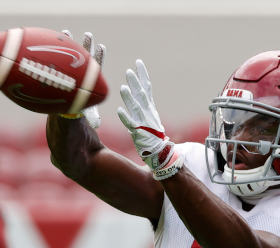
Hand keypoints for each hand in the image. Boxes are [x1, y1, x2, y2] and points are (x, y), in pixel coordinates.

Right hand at [59, 30, 104, 128]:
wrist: (66, 111)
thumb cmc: (78, 110)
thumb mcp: (85, 112)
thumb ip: (92, 115)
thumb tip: (96, 125)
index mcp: (90, 78)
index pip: (96, 65)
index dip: (99, 56)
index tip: (101, 47)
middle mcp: (81, 71)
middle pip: (85, 56)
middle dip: (86, 45)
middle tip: (88, 34)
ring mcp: (69, 69)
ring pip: (69, 54)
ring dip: (68, 43)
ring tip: (66, 31)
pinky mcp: (60, 70)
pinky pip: (56, 59)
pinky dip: (53, 51)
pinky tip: (48, 43)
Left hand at [117, 60, 182, 179]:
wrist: (160, 152)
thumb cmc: (152, 134)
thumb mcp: (150, 115)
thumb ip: (144, 103)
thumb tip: (141, 88)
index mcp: (150, 107)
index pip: (147, 87)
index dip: (143, 74)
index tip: (138, 62)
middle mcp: (148, 112)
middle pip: (142, 94)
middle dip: (136, 82)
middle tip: (129, 71)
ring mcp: (144, 122)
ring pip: (136, 107)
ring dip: (130, 98)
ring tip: (123, 88)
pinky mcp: (139, 133)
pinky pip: (131, 124)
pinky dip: (126, 117)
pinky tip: (120, 110)